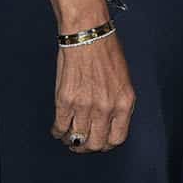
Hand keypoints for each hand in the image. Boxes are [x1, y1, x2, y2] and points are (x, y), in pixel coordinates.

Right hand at [52, 31, 133, 153]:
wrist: (88, 35)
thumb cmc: (106, 53)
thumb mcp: (123, 81)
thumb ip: (117, 103)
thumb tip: (109, 122)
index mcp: (124, 103)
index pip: (117, 138)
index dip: (106, 144)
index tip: (100, 141)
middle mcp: (106, 108)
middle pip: (96, 144)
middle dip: (87, 146)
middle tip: (82, 142)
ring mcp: (85, 106)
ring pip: (77, 139)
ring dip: (71, 140)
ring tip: (69, 136)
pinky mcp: (65, 101)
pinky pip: (60, 127)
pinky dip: (58, 131)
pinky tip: (58, 128)